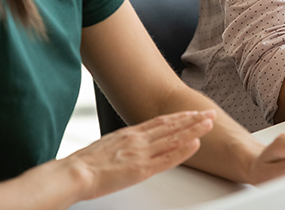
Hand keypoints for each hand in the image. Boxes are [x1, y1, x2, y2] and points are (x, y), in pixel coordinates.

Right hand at [67, 110, 214, 200]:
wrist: (75, 172)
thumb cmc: (86, 164)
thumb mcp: (108, 146)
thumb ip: (123, 143)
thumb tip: (130, 145)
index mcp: (130, 133)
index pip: (160, 121)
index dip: (179, 116)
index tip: (192, 112)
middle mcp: (138, 139)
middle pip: (171, 126)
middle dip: (192, 119)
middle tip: (209, 113)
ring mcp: (141, 153)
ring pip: (173, 138)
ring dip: (193, 129)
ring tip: (209, 122)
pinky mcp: (141, 169)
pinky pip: (167, 159)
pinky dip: (183, 151)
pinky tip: (195, 145)